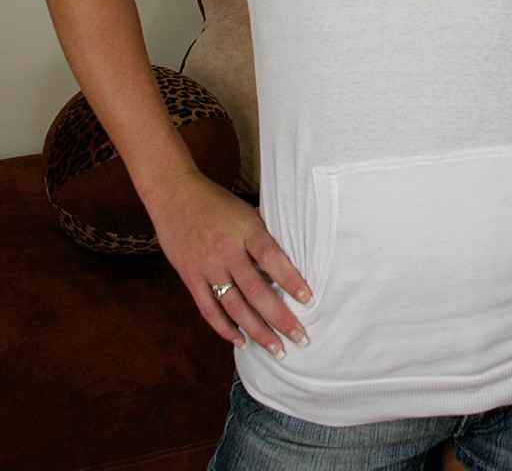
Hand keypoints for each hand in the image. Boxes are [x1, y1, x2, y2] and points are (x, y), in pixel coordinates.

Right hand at [147, 169, 313, 357]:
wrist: (174, 193)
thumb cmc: (216, 201)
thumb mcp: (245, 210)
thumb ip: (260, 237)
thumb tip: (286, 263)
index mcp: (245, 229)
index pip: (271, 257)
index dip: (290, 279)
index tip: (308, 300)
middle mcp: (226, 250)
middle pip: (255, 290)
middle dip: (280, 317)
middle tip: (300, 337)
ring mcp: (206, 266)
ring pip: (234, 306)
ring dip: (257, 330)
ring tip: (276, 348)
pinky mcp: (190, 277)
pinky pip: (208, 308)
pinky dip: (224, 327)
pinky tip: (241, 340)